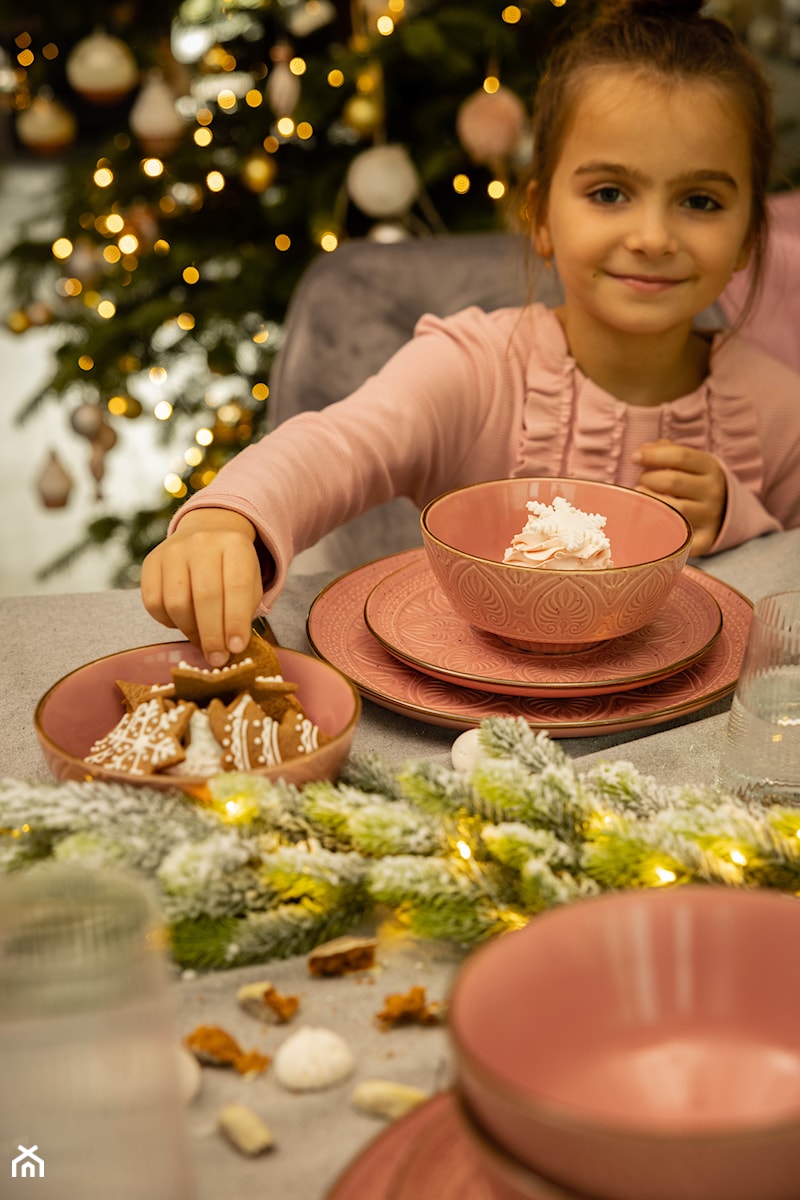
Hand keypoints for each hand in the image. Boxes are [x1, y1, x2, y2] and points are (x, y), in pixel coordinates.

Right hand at [140, 508, 263, 664]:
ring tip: (202, 642)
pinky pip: (153, 603)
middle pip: (205, 597)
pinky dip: (168, 622)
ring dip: (190, 631)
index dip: (236, 622)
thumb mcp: (250, 582)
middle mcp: (202, 542)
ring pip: (176, 603)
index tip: (236, 649)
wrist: (207, 533)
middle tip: (217, 659)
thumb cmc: (232, 569)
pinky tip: (183, 623)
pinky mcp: (150, 562)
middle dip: (212, 635)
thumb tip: (230, 649)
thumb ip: (244, 612)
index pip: (237, 587)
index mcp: (235, 545)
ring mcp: (173, 550)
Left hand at [632, 439, 726, 555]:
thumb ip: (666, 451)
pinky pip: (676, 537)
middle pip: (672, 481)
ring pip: (671, 509)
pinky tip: (650, 523)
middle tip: (642, 482)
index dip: (653, 455)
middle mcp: (713, 491)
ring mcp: (709, 517)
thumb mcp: (689, 462)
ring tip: (643, 500)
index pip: (680, 456)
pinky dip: (659, 530)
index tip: (634, 458)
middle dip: (647, 479)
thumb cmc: (695, 482)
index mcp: (710, 468)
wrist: (725, 512)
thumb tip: (641, 452)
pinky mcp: (704, 539)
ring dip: (648, 502)